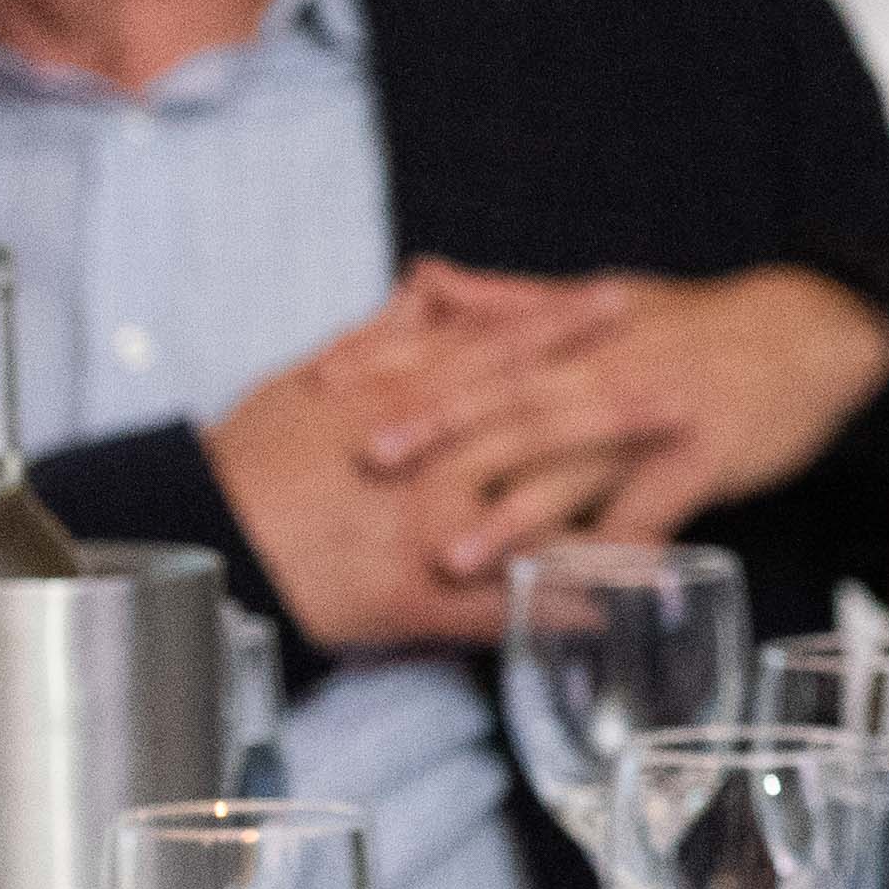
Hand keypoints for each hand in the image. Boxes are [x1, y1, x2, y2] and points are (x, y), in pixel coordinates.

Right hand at [205, 276, 633, 649]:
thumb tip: (431, 284)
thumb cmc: (249, 462)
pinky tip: (621, 603)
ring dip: (610, 499)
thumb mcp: (307, 378)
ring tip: (672, 496)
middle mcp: (424, 460)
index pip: (493, 351)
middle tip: (684, 374)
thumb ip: (382, 334)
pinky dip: (561, 604)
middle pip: (532, 419)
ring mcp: (427, 530)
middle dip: (611, 397)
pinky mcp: (419, 599)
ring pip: (532, 509)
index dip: (560, 325)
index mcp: (395, 401)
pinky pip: (504, 605)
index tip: (620, 301)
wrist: (204, 543)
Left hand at [344, 260, 888, 567]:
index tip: (326, 382)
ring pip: (574, 465)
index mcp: (569, 331)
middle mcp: (604, 366)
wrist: (809, 332)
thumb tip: (422, 279)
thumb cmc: (695, 327)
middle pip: (509, 401)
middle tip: (367, 466)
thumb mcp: (599, 300)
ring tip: (456, 557)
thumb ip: (504, 302)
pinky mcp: (706, 454)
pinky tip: (584, 593)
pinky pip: (654, 513)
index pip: (467, 345)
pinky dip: (620, 553)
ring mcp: (655, 412)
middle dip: (437, 433)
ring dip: (514, 516)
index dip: (396, 360)